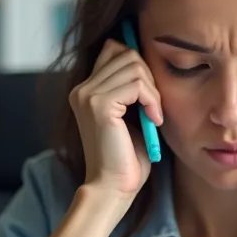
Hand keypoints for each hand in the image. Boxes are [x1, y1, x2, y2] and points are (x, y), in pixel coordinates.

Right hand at [68, 39, 163, 198]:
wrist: (113, 188)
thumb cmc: (126, 158)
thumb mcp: (131, 116)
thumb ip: (132, 90)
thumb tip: (146, 60)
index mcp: (86, 91)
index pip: (113, 49)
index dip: (138, 62)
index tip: (151, 91)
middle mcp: (82, 89)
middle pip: (126, 53)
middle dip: (149, 76)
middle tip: (154, 106)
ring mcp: (87, 95)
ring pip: (134, 65)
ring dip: (153, 90)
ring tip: (154, 115)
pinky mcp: (99, 105)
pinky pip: (137, 84)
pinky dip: (152, 100)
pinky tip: (154, 120)